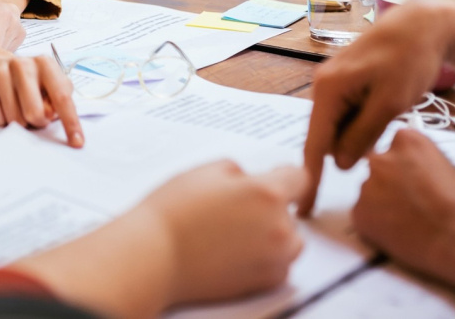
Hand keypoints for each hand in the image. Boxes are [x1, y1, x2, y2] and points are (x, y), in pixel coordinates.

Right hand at [0, 49, 83, 147]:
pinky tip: (3, 106)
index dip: (70, 122)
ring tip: (17, 108)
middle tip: (35, 117)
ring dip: (19, 122)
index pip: (62, 97)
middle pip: (35, 113)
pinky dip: (2, 120)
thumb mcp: (49, 84)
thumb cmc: (29, 80)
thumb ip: (57, 101)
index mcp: (45, 64)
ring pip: (15, 119)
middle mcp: (22, 64)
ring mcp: (0, 72)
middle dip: (37, 122)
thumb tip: (50, 116)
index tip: (77, 142)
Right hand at [149, 162, 305, 306]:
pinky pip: (279, 267)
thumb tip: (249, 179)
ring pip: (289, 241)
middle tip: (236, 209)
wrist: (155, 255)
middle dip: (271, 209)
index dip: (283, 176)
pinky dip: (264, 259)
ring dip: (272, 235)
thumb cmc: (173, 215)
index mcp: (266, 193)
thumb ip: (239, 172)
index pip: (299, 178)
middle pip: (292, 213)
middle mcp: (278, 227)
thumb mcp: (205, 171)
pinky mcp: (264, 283)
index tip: (274, 179)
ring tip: (235, 232)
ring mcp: (274, 258)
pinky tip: (234, 250)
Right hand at [301, 0, 454, 213]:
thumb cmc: (409, 60)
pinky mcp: (347, 81)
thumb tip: (340, 164)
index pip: (315, 142)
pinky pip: (344, 114)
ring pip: (335, 125)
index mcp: (328, 89)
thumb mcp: (390, 103)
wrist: (424, 24)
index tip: (304, 207)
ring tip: (371, 155)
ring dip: (349, 143)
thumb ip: (362, 134)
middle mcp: (323, 85)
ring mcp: (334, 82)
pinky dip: (355, 129)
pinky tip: (373, 133)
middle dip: (332, 160)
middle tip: (351, 184)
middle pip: (322, 135)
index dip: (311, 177)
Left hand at [352, 129, 454, 278]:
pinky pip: (365, 217)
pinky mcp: (359, 214)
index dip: (408, 162)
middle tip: (412, 201)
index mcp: (407, 142)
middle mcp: (381, 159)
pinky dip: (377, 225)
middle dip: (392, 181)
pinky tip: (399, 235)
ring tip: (409, 222)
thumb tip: (435, 174)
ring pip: (371, 193)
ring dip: (384, 203)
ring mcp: (367, 187)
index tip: (416, 174)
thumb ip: (438, 166)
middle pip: (380, 167)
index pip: (398, 143)